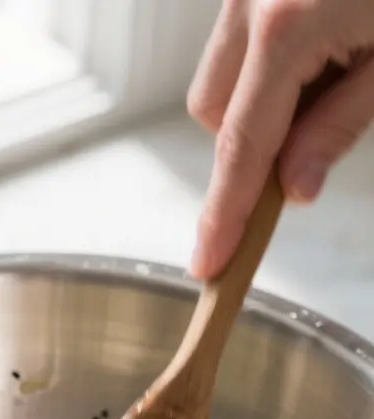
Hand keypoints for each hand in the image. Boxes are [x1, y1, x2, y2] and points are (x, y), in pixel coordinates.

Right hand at [188, 0, 373, 277]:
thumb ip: (340, 126)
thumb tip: (294, 187)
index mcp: (285, 25)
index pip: (241, 147)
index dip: (225, 213)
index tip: (209, 263)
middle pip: (212, 110)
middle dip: (247, 142)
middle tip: (316, 134)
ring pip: (222, 72)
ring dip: (261, 97)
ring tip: (336, 68)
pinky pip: (241, 33)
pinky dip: (273, 58)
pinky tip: (330, 35)